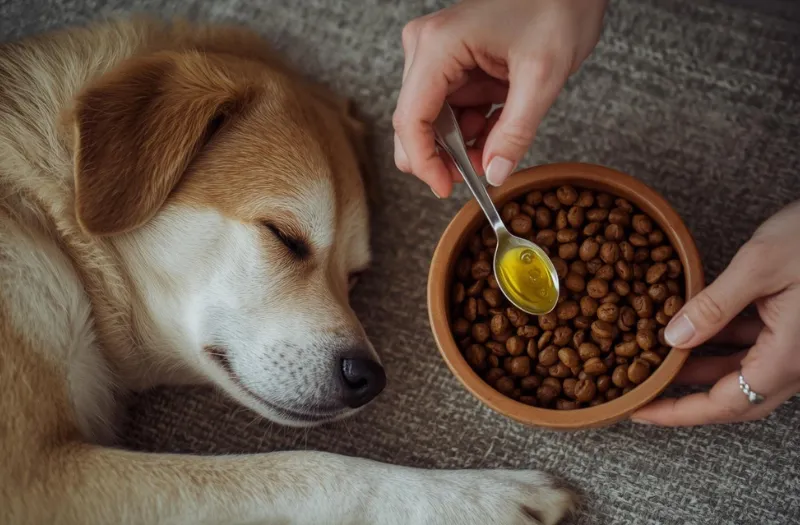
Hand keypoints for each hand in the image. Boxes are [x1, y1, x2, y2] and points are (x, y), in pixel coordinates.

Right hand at [393, 0, 607, 196]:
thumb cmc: (557, 6)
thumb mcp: (543, 75)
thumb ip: (516, 132)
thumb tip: (493, 174)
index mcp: (438, 46)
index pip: (410, 119)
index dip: (424, 162)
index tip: (446, 188)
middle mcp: (426, 49)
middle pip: (414, 123)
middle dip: (445, 156)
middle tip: (481, 170)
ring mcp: (436, 56)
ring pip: (432, 123)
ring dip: (462, 145)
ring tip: (499, 144)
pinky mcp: (451, 63)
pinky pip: (450, 111)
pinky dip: (472, 129)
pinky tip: (498, 125)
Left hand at [633, 200, 799, 425]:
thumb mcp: (759, 265)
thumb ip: (714, 306)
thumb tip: (672, 340)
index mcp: (787, 358)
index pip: (724, 403)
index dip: (678, 412)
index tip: (641, 411)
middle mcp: (795, 361)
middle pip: (733, 398)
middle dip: (686, 399)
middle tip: (644, 394)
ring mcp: (798, 346)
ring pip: (741, 372)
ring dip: (700, 370)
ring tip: (657, 363)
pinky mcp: (796, 326)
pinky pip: (753, 347)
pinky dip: (719, 343)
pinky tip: (691, 329)